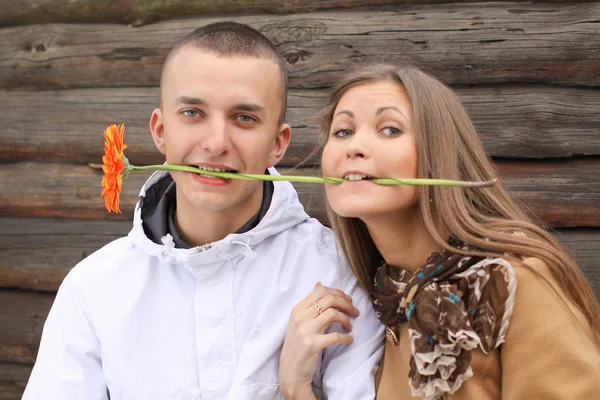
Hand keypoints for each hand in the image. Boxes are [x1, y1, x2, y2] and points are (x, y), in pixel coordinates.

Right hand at [279, 282, 359, 398]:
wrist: (290, 371)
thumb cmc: (298, 344)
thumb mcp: (299, 320)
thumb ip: (310, 303)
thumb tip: (319, 284)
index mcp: (298, 309)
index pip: (320, 291)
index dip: (338, 293)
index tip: (348, 300)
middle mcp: (300, 317)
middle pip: (329, 299)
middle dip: (346, 303)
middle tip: (354, 311)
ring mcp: (305, 330)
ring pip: (333, 314)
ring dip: (346, 319)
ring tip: (349, 326)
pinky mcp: (312, 345)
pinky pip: (335, 336)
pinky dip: (346, 337)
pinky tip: (349, 339)